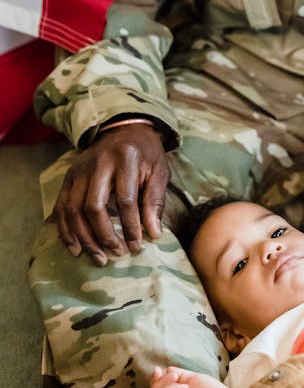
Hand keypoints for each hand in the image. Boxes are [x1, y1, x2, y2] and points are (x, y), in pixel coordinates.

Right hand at [53, 123, 168, 264]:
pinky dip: (66, 231)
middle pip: (93, 207)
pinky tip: (76, 248)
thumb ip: (155, 201)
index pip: (125, 200)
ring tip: (98, 258)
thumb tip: (154, 234)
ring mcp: (79, 169)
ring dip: (84, 238)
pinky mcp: (68, 176)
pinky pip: (61, 207)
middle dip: (104, 236)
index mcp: (126, 159)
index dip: (130, 227)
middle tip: (116, 254)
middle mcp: (98, 163)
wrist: (125, 129)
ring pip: (73, 210)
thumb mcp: (159, 172)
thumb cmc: (146, 154)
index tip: (136, 246)